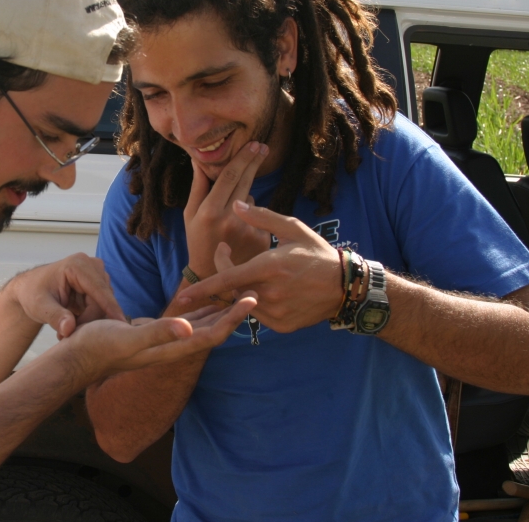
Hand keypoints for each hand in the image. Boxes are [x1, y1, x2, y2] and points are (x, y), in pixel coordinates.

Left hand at [14, 253, 124, 339]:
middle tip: (68, 335)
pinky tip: (74, 322)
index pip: (99, 289)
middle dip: (90, 319)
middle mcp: (90, 265)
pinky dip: (90, 316)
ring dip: (89, 319)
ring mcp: (95, 273)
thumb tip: (69, 329)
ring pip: (104, 302)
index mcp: (77, 265)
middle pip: (103, 297)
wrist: (30, 290)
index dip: (110, 307)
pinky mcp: (97, 282)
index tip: (121, 324)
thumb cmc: (33, 294)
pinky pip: (102, 304)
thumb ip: (55, 317)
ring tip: (68, 329)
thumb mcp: (40, 307)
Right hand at [62, 297, 257, 384]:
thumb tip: (188, 329)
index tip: (252, 300)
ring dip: (220, 311)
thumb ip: (157, 333)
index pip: (211, 335)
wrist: (77, 357)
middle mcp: (171, 346)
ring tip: (237, 293)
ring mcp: (163, 340)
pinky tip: (204, 301)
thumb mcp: (127, 338)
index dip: (233, 318)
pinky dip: (199, 310)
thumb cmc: (98, 347)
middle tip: (255, 291)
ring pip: (200, 325)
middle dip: (234, 313)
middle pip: (212, 330)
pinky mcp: (152, 333)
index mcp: (170, 347)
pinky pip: (184, 321)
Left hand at [176, 201, 341, 332]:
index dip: (202, 289)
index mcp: (269, 267)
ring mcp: (276, 313)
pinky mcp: (282, 326)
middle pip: (232, 291)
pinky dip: (257, 304)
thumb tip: (236, 203)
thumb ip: (262, 217)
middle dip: (224, 277)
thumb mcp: (292, 228)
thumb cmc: (316, 253)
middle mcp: (270, 293)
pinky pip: (258, 316)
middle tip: (226, 258)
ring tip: (256, 273)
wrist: (345, 286)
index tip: (183, 295)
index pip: (226, 280)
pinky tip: (271, 290)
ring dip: (241, 290)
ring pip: (244, 304)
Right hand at [184, 142, 270, 279]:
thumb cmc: (197, 241)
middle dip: (254, 161)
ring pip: (252, 198)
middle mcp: (230, 218)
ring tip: (243, 191)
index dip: (242, 158)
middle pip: (246, 181)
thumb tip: (199, 160)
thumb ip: (198, 187)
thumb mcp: (190, 215)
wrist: (212, 276)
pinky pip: (259, 215)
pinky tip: (246, 221)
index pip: (230, 176)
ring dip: (249, 191)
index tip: (252, 144)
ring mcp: (248, 229)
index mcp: (210, 211)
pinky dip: (253, 213)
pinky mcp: (260, 238)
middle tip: (262, 146)